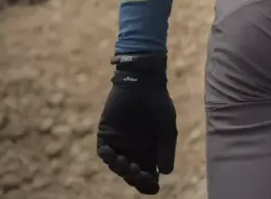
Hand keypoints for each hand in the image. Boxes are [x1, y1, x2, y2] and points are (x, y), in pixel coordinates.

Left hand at [97, 54, 177, 194]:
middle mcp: (133, 151)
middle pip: (131, 175)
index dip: (149, 185)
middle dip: (136, 179)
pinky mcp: (106, 135)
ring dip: (122, 169)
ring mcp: (119, 144)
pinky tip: (114, 154)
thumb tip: (165, 173)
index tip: (154, 187)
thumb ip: (166, 151)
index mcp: (149, 152)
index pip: (147, 175)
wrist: (144, 83)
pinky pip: (104, 152)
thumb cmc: (158, 105)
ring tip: (129, 165)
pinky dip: (108, 156)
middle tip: (140, 174)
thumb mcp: (166, 129)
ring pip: (117, 166)